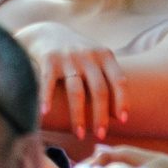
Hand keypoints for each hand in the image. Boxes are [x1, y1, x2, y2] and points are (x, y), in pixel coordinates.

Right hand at [16, 21, 127, 142]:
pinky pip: (48, 82)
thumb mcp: (96, 59)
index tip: (122, 121)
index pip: (119, 81)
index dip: (122, 102)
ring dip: (78, 116)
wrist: (45, 32)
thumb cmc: (76, 54)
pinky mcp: (48, 59)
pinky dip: (46, 98)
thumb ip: (108, 80)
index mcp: (104, 55)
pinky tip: (45, 114)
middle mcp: (88, 55)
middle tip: (100, 135)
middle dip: (101, 116)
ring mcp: (68, 57)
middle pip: (99, 90)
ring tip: (78, 134)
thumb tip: (119, 116)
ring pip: (77, 91)